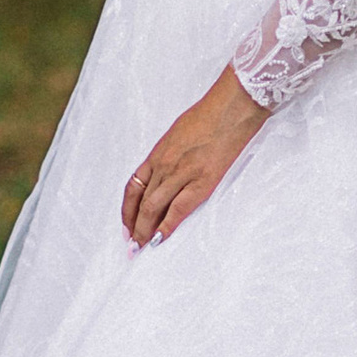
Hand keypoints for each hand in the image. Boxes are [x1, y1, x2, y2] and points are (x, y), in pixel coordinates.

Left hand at [122, 69, 266, 248]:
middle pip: (141, 202)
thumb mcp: (179, 132)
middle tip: (131, 245)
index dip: (127, 209)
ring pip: (153, 208)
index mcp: (158, 153)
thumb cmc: (209, 115)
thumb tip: (167, 173)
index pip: (133, 186)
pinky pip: (178, 209)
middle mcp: (164, 165)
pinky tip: (159, 240)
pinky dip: (166, 227)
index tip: (125, 225)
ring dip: (145, 230)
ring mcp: (181, 173)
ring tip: (142, 248)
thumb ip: (170, 154)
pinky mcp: (202, 181)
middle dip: (134, 226)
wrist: (231, 108)